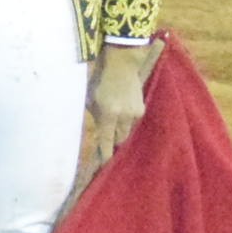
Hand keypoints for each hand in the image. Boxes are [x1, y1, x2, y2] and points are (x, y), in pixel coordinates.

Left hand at [84, 39, 162, 175]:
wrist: (122, 64)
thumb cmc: (100, 80)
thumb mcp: (90, 99)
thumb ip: (95, 116)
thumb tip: (100, 131)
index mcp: (108, 115)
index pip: (106, 142)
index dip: (105, 156)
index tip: (103, 168)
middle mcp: (123, 117)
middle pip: (119, 140)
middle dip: (114, 144)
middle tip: (107, 149)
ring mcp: (134, 113)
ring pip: (126, 131)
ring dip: (119, 132)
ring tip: (113, 128)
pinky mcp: (141, 109)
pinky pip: (132, 122)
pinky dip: (126, 122)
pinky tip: (120, 115)